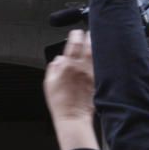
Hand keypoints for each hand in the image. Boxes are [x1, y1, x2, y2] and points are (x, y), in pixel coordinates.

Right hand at [44, 31, 97, 149]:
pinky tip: (100, 55)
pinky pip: (99, 65)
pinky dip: (99, 57)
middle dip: (88, 36)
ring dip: (95, 45)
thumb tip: (58, 59)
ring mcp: (91, 73)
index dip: (75, 35)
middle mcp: (81, 67)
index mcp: (68, 66)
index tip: (76, 32)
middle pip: (87, 45)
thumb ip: (53, 68)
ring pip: (96, 53)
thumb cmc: (60, 102)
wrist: (73, 116)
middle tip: (88, 32)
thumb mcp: (48, 83)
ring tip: (94, 40)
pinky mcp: (97, 80)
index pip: (73, 44)